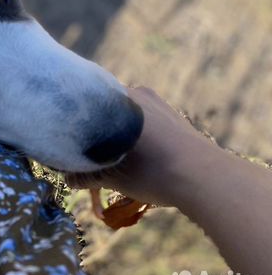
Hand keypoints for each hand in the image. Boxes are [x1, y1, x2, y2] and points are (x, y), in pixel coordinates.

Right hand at [66, 86, 220, 206]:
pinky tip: (140, 157)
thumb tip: (68, 180)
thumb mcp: (113, 177)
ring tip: (115, 159)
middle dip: (98, 130)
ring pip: (128, 116)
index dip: (75, 123)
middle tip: (90, 153)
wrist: (206, 178)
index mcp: (118, 99)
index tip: (69, 140)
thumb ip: (86, 175)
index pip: (85, 104)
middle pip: (107, 110)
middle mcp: (137, 94)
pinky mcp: (175, 117)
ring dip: (119, 134)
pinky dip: (139, 136)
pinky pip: (146, 122)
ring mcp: (159, 104)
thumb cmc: (153, 172)